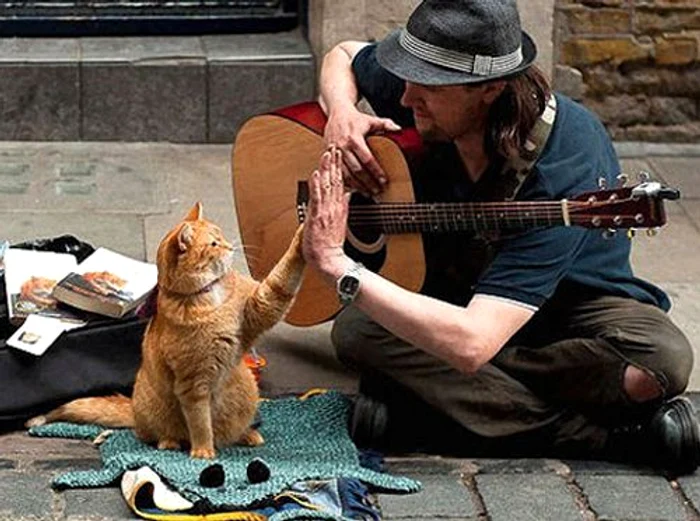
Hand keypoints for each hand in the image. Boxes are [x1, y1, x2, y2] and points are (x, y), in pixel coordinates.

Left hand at [302, 146, 351, 280]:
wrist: (329, 260)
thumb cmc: (331, 245)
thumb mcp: (341, 223)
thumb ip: (343, 207)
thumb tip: (348, 195)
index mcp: (340, 207)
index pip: (341, 182)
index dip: (339, 167)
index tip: (339, 154)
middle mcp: (334, 206)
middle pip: (336, 179)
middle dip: (334, 161)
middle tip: (335, 145)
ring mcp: (326, 211)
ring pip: (327, 185)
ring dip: (327, 168)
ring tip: (327, 153)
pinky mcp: (318, 216)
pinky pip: (318, 198)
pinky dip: (317, 185)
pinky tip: (317, 173)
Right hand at [324, 105, 399, 195]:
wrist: (336, 114)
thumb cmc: (354, 119)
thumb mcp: (371, 120)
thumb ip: (385, 124)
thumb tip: (398, 129)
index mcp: (354, 138)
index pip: (367, 159)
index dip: (375, 171)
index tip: (383, 180)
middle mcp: (343, 147)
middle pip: (356, 170)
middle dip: (368, 182)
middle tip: (377, 190)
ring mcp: (334, 153)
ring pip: (346, 174)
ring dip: (357, 186)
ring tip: (368, 192)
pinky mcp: (329, 157)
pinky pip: (337, 174)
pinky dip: (346, 183)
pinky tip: (355, 189)